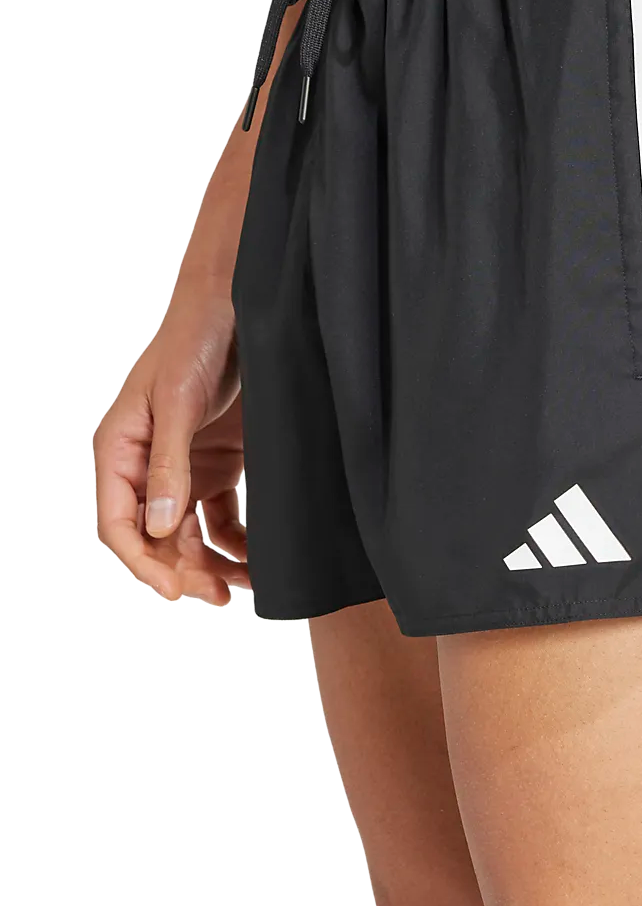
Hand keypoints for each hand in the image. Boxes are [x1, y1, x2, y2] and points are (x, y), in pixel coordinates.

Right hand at [93, 289, 250, 605]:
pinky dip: (236, 540)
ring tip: (241, 586)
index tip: (176, 589)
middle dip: (183, 570)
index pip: (120, 524)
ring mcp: (184, 467)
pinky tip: (256, 557)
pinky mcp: (219, 464)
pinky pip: (222, 515)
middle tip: (217, 596)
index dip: (145, 561)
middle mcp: (148, 466)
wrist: (236, 309)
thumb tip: (160, 527)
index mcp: (120, 452)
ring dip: (211, 562)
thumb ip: (168, 463)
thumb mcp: (177, 401)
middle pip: (157, 536)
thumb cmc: (194, 344)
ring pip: (190, 533)